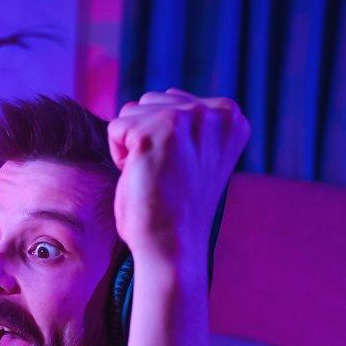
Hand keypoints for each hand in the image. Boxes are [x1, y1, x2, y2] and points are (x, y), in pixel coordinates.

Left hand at [107, 88, 249, 279]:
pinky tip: (141, 178)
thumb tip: (153, 100)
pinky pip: (116, 129)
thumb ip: (187, 124)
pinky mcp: (156, 133)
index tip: (179, 169)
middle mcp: (214, 112)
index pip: (172, 102)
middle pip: (151, 101)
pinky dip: (118, 156)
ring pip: (132, 111)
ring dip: (132, 145)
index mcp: (230, 116)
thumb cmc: (176, 209)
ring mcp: (187, 119)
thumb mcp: (195, 153)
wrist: (172, 246)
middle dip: (146, 136)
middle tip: (164, 175)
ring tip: (153, 175)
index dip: (164, 138)